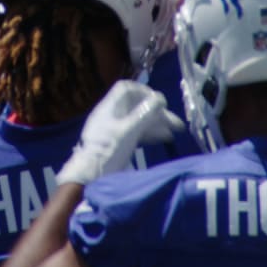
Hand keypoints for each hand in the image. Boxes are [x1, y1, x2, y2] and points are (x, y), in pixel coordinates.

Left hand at [57, 80, 183, 185]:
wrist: (90, 177)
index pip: (127, 89)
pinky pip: (136, 132)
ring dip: (157, 124)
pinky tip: (164, 139)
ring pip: (138, 120)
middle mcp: (112, 115)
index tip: (160, 102)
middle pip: (136, 106)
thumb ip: (144, 114)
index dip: (144, 92)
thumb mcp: (128, 131)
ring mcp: (114, 129)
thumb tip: (159, 98)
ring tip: (175, 132)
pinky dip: (150, 133)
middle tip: (177, 123)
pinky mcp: (118, 142)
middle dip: (157, 112)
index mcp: (110, 107)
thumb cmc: (108, 151)